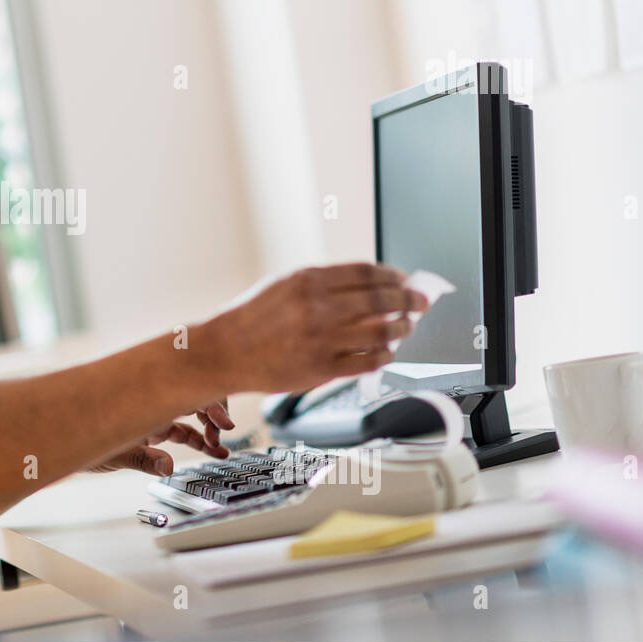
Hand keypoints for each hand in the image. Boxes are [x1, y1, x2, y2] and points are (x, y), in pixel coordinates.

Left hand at [90, 400, 232, 475]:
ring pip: (191, 416)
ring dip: (208, 429)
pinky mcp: (154, 428)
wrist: (66, 440)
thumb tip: (169, 467)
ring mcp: (155, 415)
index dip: (211, 404)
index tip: (224, 423)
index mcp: (146, 400)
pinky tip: (213, 449)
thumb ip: (144, 460)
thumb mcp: (114, 454)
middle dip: (214, 413)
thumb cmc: (82, 439)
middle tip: (223, 433)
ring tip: (221, 448)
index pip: (188, 393)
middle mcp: (153, 403)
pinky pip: (182, 430)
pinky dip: (198, 439)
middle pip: (194, 398)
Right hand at [203, 262, 428, 394]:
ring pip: (381, 330)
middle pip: (381, 298)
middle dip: (408, 299)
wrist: (223, 352)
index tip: (403, 280)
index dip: (392, 276)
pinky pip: (367, 361)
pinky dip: (384, 356)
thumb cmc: (250, 319)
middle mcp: (317, 307)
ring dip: (401, 328)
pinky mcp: (322, 368)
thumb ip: (321, 284)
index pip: (365, 273)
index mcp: (307, 281)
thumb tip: (366, 284)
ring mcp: (321, 339)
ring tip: (405, 327)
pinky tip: (386, 353)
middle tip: (419, 302)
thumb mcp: (282, 285)